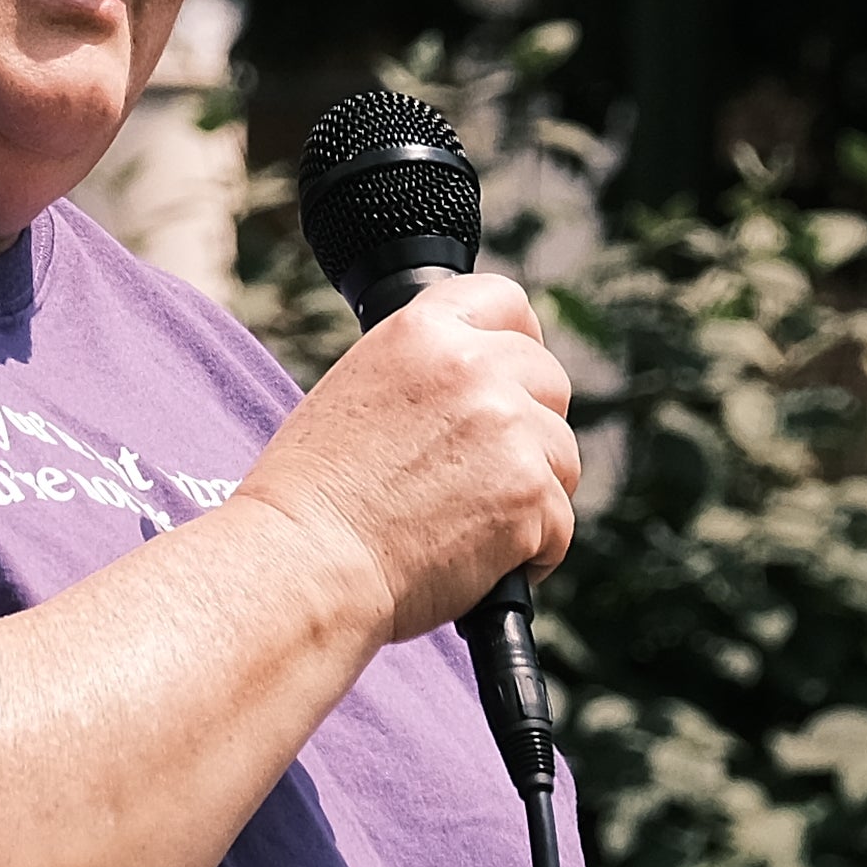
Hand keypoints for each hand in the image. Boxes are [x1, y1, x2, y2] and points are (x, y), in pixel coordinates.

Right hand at [243, 271, 580, 639]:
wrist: (305, 564)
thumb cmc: (311, 498)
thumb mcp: (357, 391)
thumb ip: (423, 374)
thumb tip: (479, 390)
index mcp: (421, 330)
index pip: (505, 302)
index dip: (520, 341)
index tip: (515, 377)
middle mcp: (472, 366)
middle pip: (548, 382)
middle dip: (530, 429)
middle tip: (484, 475)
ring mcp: (508, 427)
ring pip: (561, 456)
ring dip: (531, 493)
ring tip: (467, 527)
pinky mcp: (531, 492)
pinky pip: (560, 523)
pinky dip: (531, 552)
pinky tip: (478, 563)